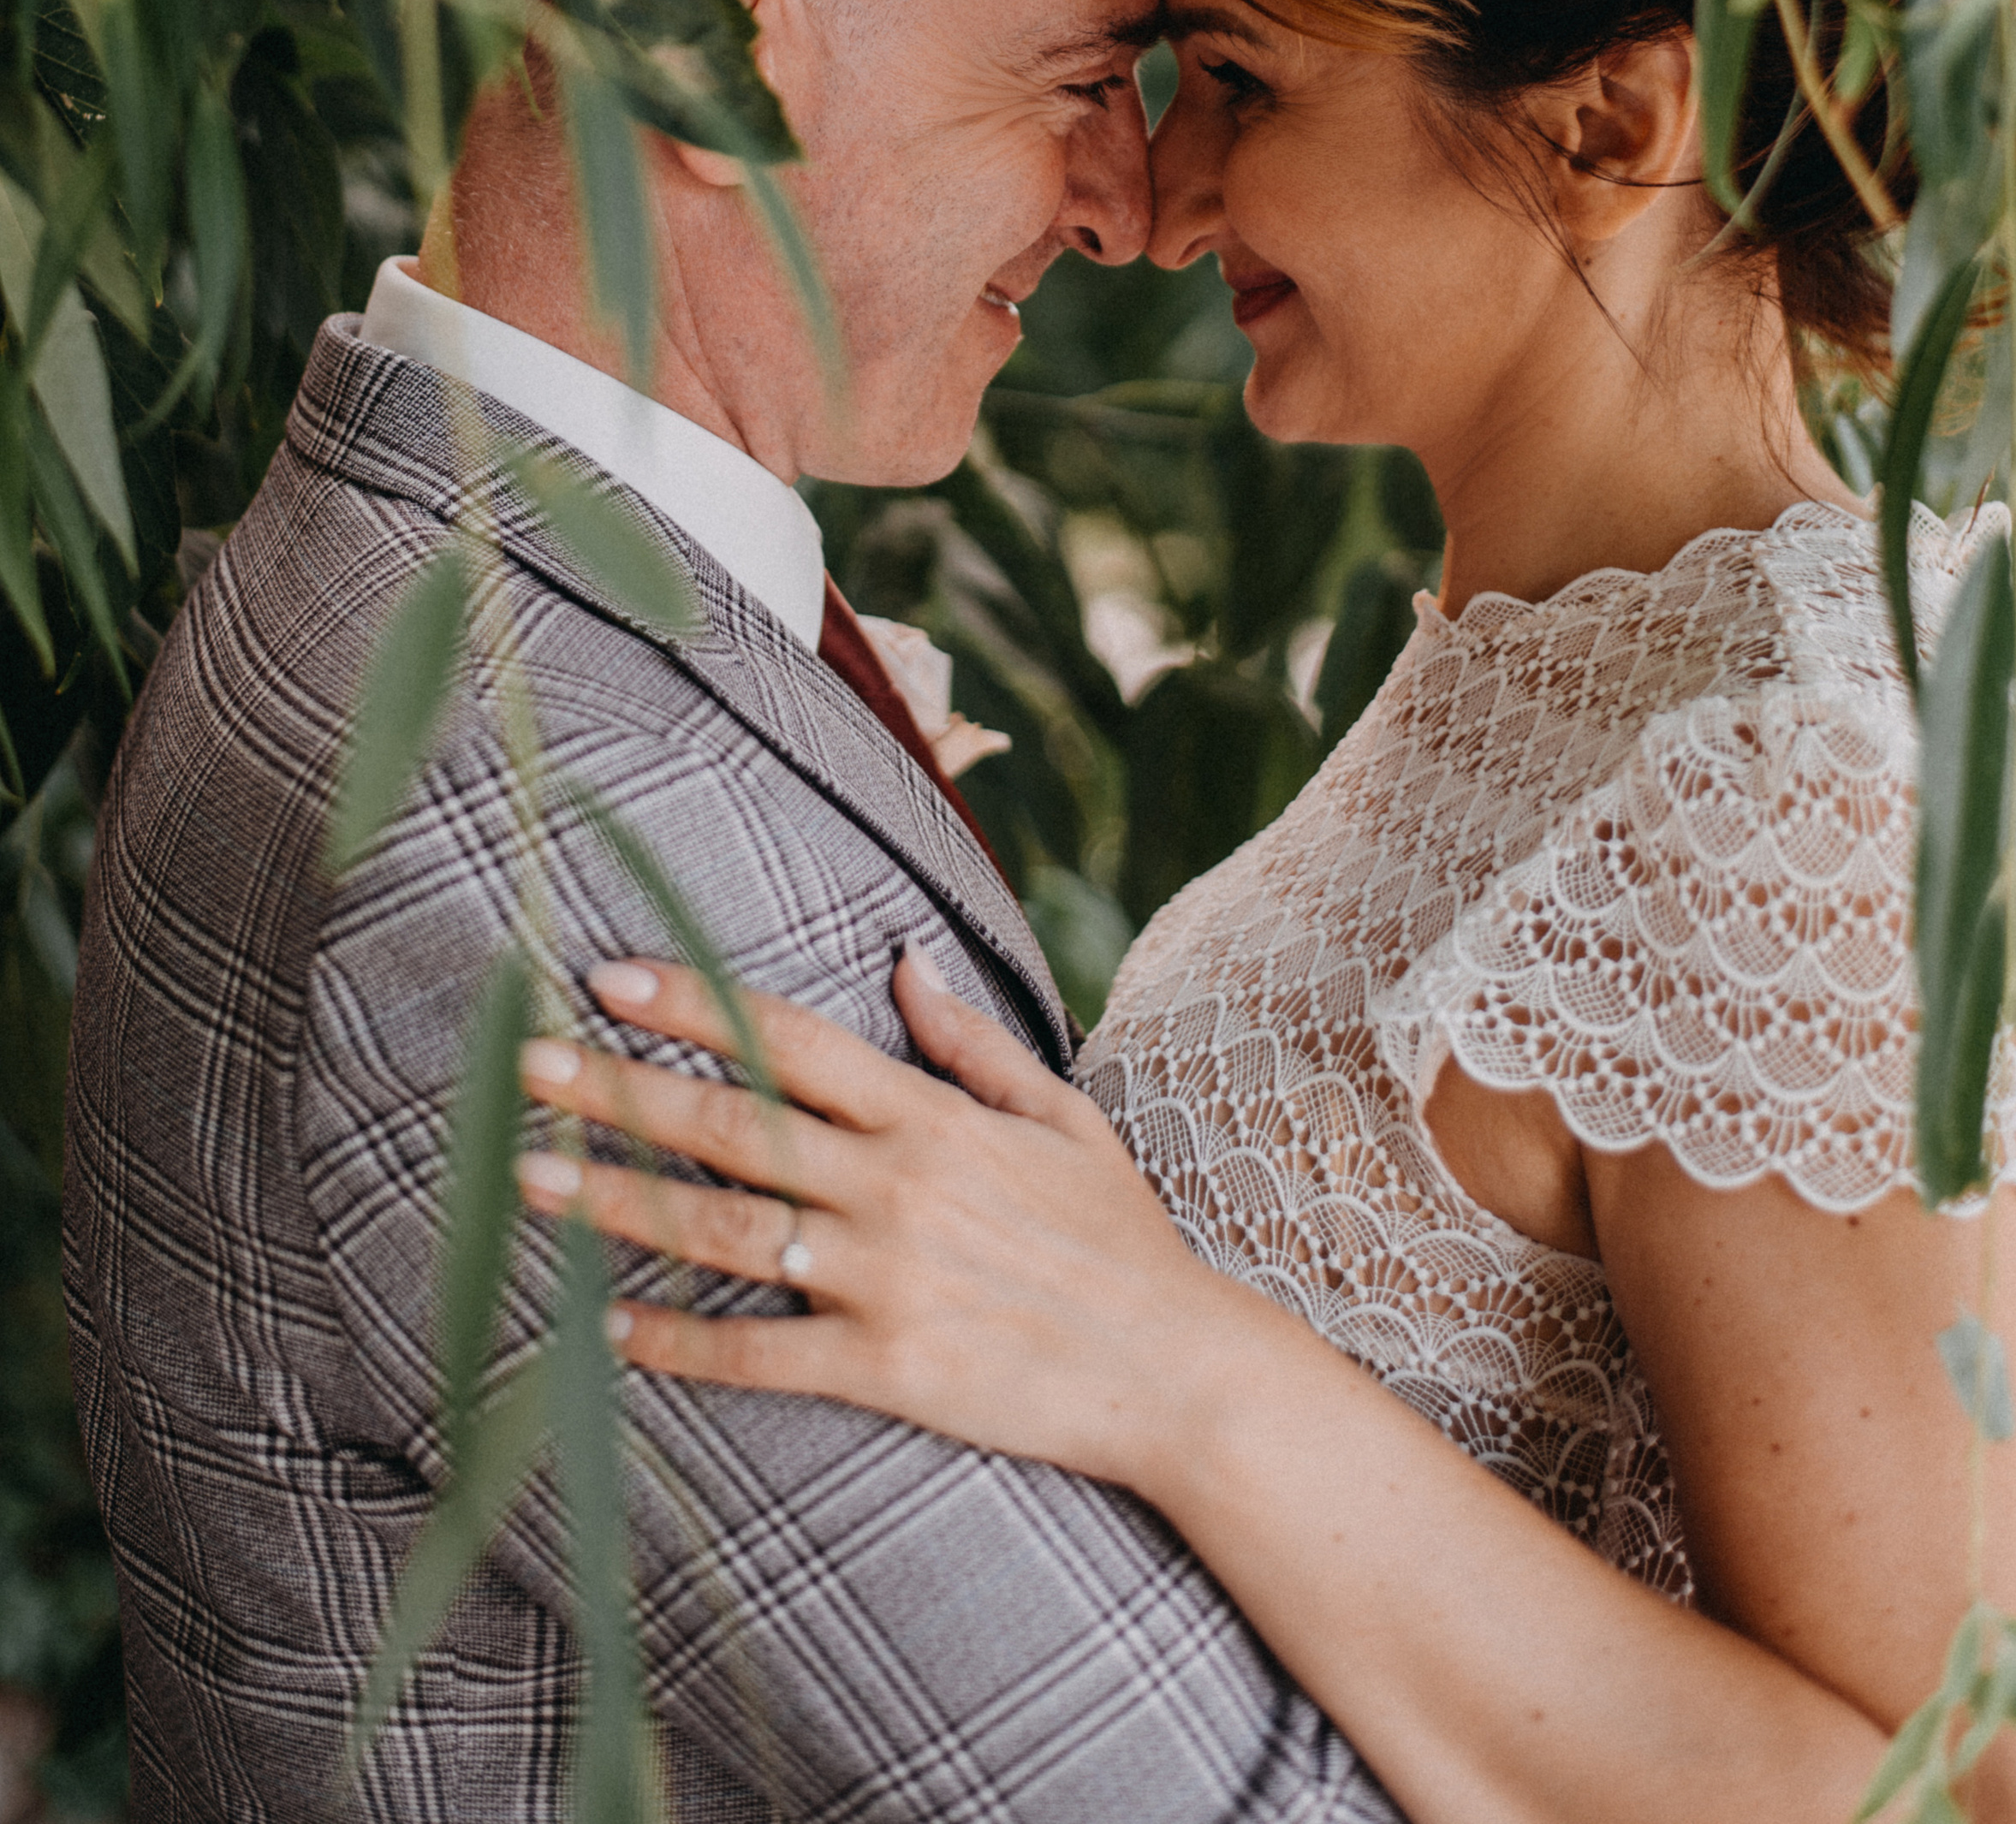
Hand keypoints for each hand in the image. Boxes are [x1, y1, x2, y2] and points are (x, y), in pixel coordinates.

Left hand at [515, 950, 1256, 1489]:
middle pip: (732, 1124)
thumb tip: (901, 958)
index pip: (791, 1038)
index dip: (696, 1002)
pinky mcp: (886, 1368)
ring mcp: (886, 1278)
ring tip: (533, 1178)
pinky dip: (679, 1341)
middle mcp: (896, 1186)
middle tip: (524, 1062)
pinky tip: (608, 1326)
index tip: (611, 974)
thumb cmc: (1120, 1238)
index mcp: (933, 1117)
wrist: (1178, 1369)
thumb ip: (971, 1040)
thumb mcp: (1059, 1115)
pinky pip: (759, 1354)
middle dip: (621, 1088)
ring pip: (724, 1231)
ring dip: (619, 1202)